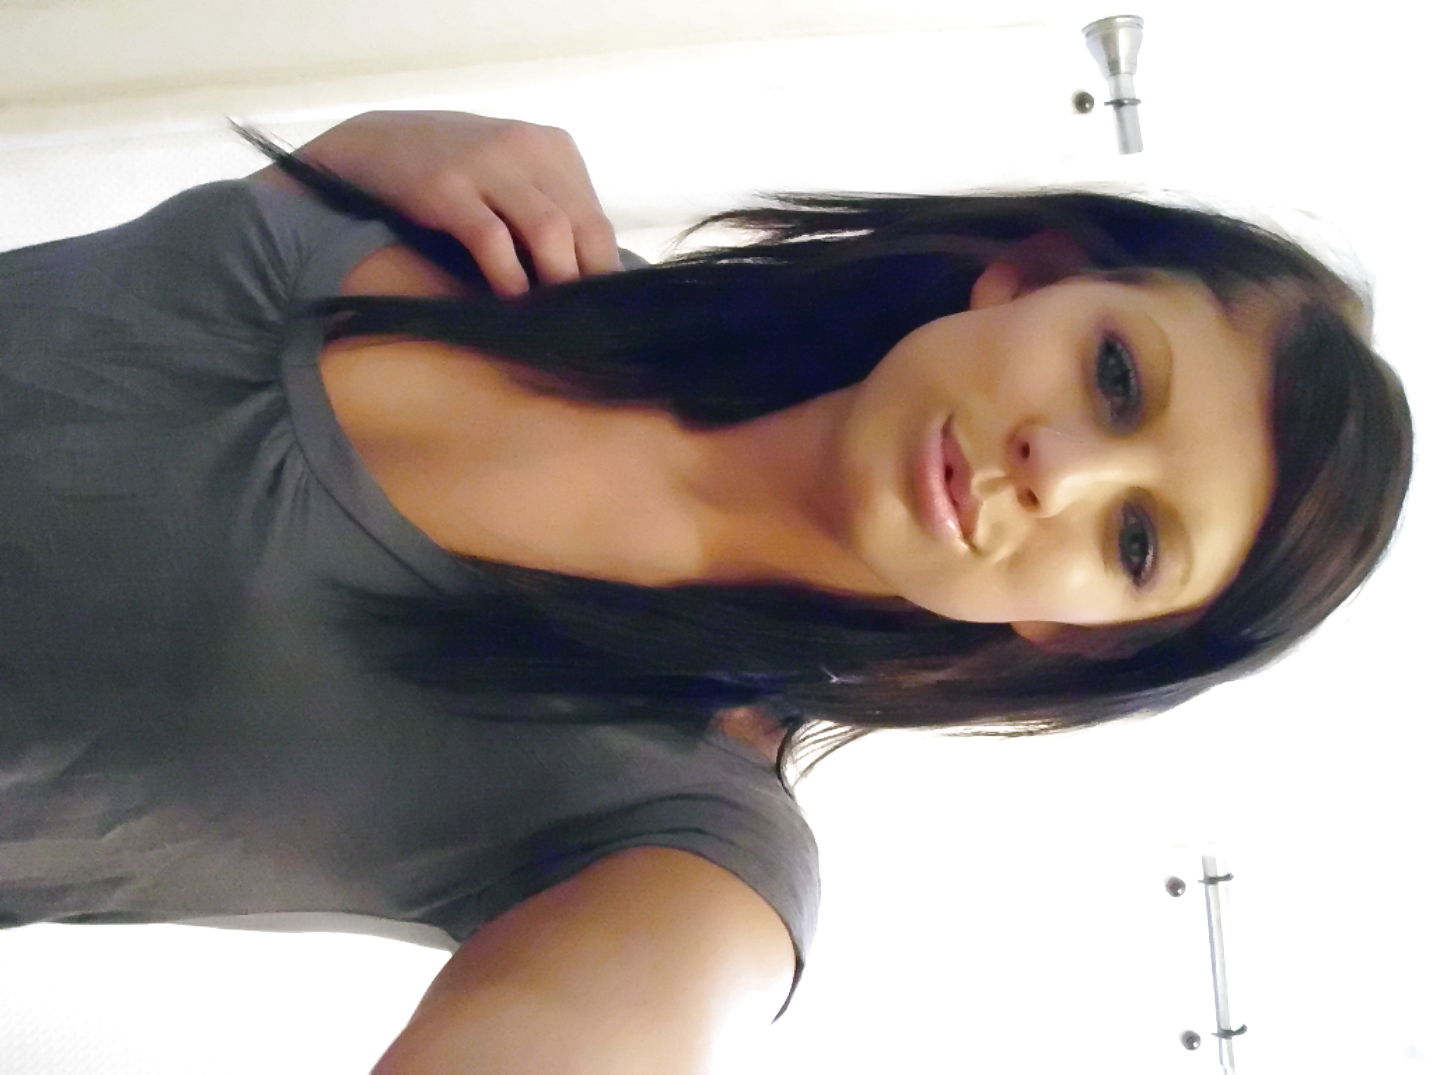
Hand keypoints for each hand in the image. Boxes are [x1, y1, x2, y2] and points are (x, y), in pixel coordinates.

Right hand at [281, 110, 621, 297]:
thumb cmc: (457, 172)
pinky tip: (510, 303)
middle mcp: (527, 149)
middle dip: (586, 284)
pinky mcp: (446, 186)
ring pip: (549, 232)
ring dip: (555, 283)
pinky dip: (508, 278)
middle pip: (584, 229)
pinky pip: (492, 240)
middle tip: (582, 328)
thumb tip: (592, 281)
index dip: (604, 275)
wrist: (375, 142)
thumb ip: (554, 213)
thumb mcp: (515, 177)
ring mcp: (486, 163)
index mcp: (554, 149)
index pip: (599, 222)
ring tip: (552, 321)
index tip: (601, 316)